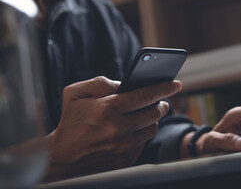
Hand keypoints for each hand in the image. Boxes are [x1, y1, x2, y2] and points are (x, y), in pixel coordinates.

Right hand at [44, 76, 181, 180]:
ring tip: (149, 113)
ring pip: (152, 128)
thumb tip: (122, 84)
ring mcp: (124, 146)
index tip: (175, 84)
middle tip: (162, 100)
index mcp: (108, 109)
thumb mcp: (74, 94)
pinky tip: (136, 128)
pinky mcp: (126, 159)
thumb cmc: (69, 122)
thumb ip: (98, 82)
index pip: (145, 95)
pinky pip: (144, 142)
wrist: (62, 157)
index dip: (163, 88)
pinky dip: (144, 133)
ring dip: (154, 118)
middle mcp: (119, 129)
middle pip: (154, 112)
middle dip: (162, 104)